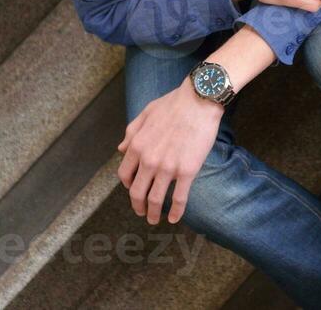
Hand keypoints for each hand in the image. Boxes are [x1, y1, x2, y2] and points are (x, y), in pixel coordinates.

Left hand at [117, 80, 222, 224]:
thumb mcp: (145, 114)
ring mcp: (168, 167)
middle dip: (138, 206)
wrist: (199, 100)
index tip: (134, 190)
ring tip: (155, 219)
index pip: (125, 175)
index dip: (128, 186)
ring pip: (156, 200)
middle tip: (142, 212)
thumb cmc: (173, 104)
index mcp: (137, 145)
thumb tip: (121, 149)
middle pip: (137, 192)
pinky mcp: (187, 171)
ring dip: (153, 213)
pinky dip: (176, 212)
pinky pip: (179, 198)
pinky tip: (175, 218)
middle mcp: (149, 160)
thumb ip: (131, 133)